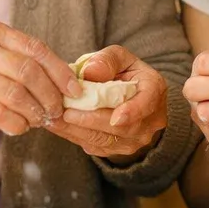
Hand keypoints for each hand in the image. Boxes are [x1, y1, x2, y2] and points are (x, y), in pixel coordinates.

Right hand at [0, 17, 77, 134]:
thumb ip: (13, 55)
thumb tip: (59, 78)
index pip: (35, 48)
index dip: (60, 71)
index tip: (74, 89)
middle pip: (28, 72)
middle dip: (50, 95)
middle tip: (58, 110)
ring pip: (15, 94)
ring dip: (35, 112)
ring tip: (40, 120)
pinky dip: (16, 123)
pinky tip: (21, 127)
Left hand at [48, 45, 167, 160]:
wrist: (131, 98)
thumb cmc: (124, 73)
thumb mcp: (120, 58)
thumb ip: (107, 60)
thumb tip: (90, 72)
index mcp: (154, 91)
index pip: (147, 103)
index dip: (132, 112)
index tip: (115, 117)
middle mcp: (150, 120)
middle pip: (121, 127)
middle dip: (90, 121)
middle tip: (65, 113)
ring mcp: (135, 139)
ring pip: (105, 140)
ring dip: (77, 131)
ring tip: (54, 120)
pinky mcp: (118, 150)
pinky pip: (96, 147)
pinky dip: (75, 137)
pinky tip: (59, 127)